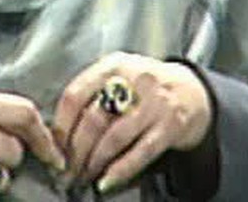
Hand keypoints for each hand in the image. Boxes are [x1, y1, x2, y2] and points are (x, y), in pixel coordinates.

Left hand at [51, 52, 211, 194]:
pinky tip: (106, 181)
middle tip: (66, 171)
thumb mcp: (118, 75)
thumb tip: (60, 129)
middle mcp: (132, 79)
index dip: (61, 126)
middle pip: (93, 120)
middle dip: (75, 151)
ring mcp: (153, 103)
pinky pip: (140, 152)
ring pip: (114, 138)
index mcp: (112, 65)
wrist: (193, 90)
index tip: (54, 148)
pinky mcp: (170, 125)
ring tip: (83, 177)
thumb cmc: (145, 86)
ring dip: (94, 162)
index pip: (75, 95)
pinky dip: (120, 170)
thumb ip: (92, 92)